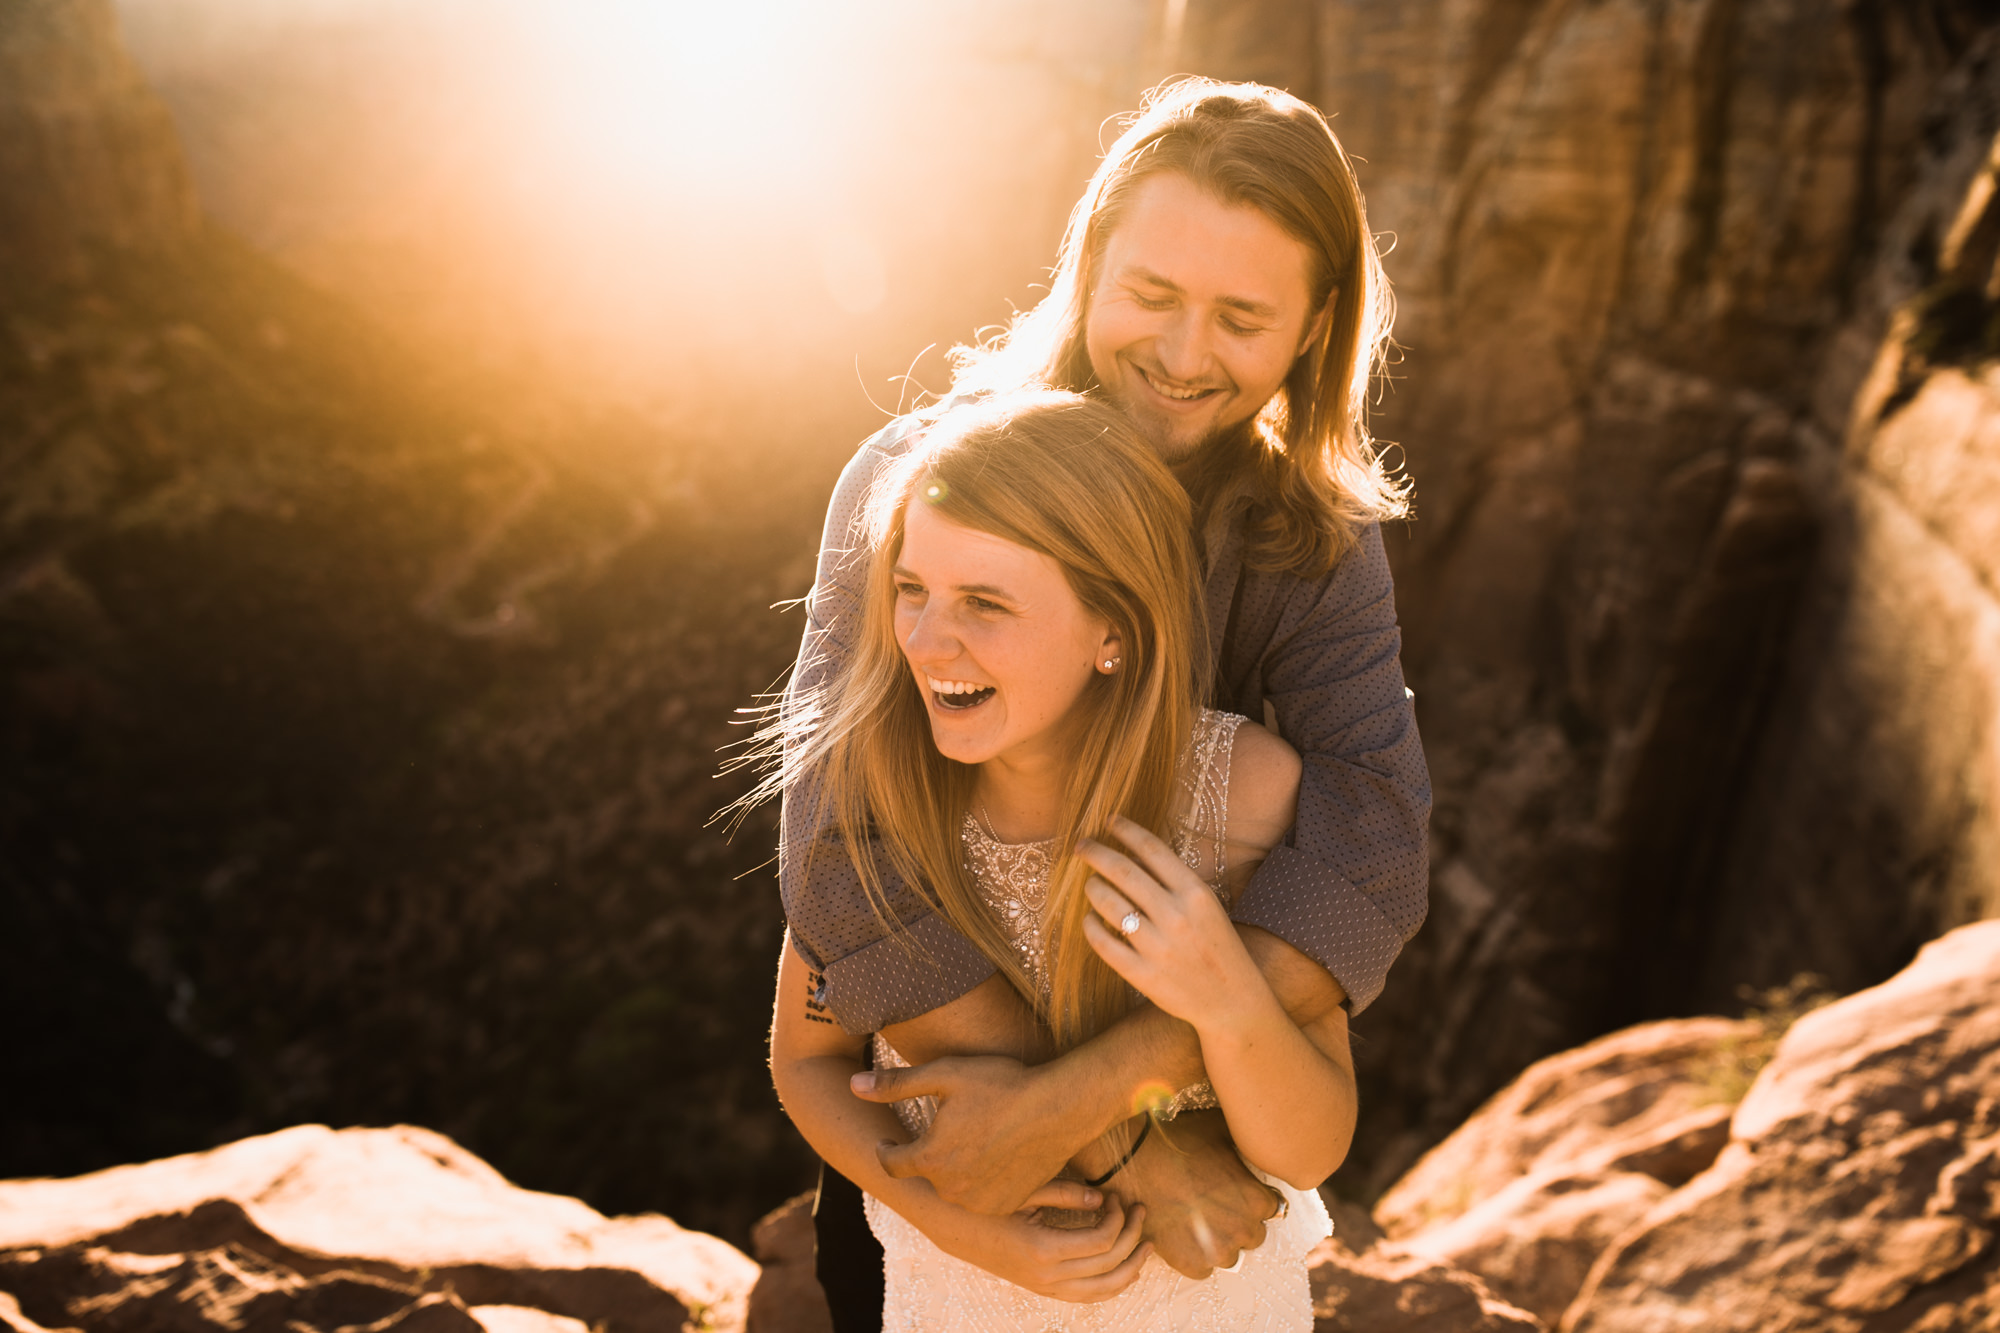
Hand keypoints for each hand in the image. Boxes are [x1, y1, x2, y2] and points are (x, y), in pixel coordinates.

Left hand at [852, 1056, 1086, 1214]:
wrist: (1060, 1108)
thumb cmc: (1002, 1085)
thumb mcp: (945, 1075)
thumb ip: (895, 1084)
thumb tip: (853, 1084)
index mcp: (930, 1158)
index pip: (892, 1164)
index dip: (886, 1150)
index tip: (888, 1142)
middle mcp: (952, 1188)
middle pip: (926, 1174)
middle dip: (928, 1155)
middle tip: (940, 1132)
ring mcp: (981, 1201)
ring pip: (955, 1187)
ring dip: (955, 1169)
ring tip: (969, 1141)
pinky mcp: (1008, 1205)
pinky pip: (983, 1197)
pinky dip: (982, 1181)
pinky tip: (993, 1155)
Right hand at [927, 1192, 1153, 1302]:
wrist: (951, 1225)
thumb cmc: (988, 1201)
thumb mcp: (1025, 1190)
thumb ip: (1065, 1194)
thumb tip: (1101, 1197)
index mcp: (1043, 1249)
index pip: (1102, 1240)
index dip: (1118, 1217)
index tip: (1117, 1195)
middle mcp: (1047, 1276)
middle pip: (1109, 1265)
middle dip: (1133, 1237)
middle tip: (1140, 1210)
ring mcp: (1045, 1287)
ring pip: (1103, 1291)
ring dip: (1131, 1269)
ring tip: (1147, 1246)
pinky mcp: (1043, 1289)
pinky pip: (1087, 1297)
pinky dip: (1111, 1286)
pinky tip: (1124, 1268)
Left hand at [1079, 816, 1276, 1032]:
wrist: (1232, 1001)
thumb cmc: (1218, 947)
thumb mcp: (1208, 906)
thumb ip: (1175, 882)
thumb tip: (1133, 853)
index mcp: (1195, 893)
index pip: (1152, 849)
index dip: (1126, 830)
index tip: (1109, 821)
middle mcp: (1176, 916)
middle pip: (1123, 871)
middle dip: (1096, 853)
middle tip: (1081, 846)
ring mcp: (1158, 947)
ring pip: (1108, 904)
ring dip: (1092, 888)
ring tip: (1090, 884)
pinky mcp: (1142, 975)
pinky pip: (1103, 942)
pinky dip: (1090, 926)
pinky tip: (1089, 919)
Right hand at [1114, 1109, 1281, 1278]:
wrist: (1133, 1163)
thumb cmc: (1176, 1144)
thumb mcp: (1217, 1129)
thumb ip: (1242, 1140)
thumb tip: (1249, 1134)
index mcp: (1256, 1198)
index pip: (1271, 1208)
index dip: (1252, 1198)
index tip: (1237, 1194)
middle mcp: (1242, 1228)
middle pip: (1253, 1235)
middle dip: (1238, 1223)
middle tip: (1215, 1207)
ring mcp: (1216, 1250)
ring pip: (1229, 1256)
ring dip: (1217, 1243)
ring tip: (1196, 1222)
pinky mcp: (1191, 1264)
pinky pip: (1203, 1269)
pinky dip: (1193, 1256)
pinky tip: (1181, 1234)